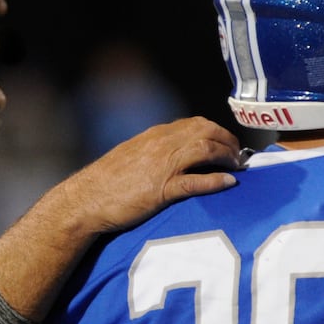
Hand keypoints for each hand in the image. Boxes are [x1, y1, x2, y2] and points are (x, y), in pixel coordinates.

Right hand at [69, 117, 242, 232]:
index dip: (216, 131)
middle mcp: (161, 144)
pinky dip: (215, 180)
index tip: (227, 143)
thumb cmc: (106, 184)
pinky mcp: (160, 189)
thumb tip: (174, 156)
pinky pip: (195, 181)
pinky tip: (228, 182)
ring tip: (237, 166)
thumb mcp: (132, 157)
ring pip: (204, 149)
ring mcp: (161, 165)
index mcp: (154, 136)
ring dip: (226, 156)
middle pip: (205, 131)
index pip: (194, 123)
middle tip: (238, 155)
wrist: (85, 201)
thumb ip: (154, 152)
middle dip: (227, 141)